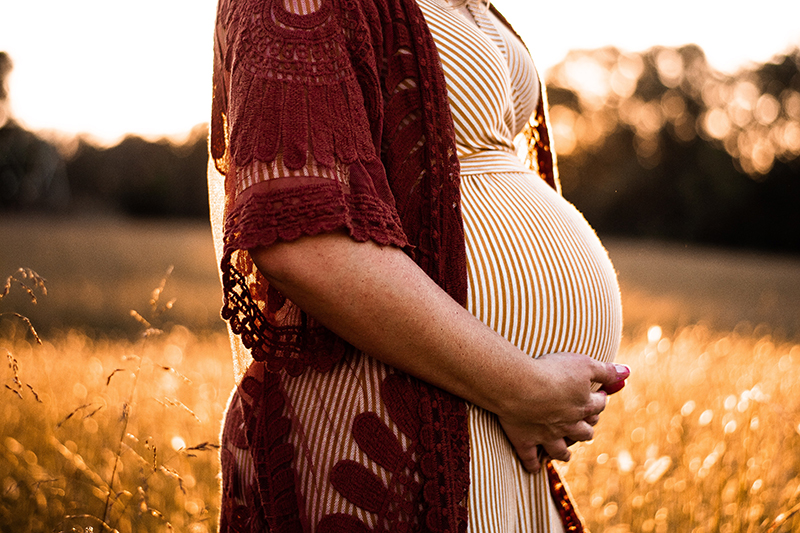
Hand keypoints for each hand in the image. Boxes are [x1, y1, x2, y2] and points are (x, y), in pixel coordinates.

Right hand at [496, 354, 629, 473]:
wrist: (519, 386)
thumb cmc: (552, 371)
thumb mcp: (584, 364)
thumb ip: (606, 371)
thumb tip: (627, 372)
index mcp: (583, 406)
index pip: (598, 405)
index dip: (600, 400)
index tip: (600, 395)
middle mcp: (568, 424)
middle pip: (584, 432)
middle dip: (586, 429)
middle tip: (586, 425)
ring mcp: (546, 435)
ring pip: (560, 449)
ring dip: (564, 452)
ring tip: (566, 453)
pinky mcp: (525, 439)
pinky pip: (530, 457)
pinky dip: (532, 464)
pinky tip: (534, 468)